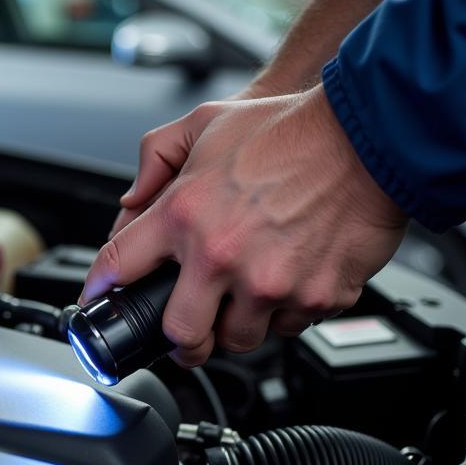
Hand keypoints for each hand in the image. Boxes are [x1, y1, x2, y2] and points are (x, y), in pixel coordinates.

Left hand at [83, 84, 407, 366]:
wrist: (370, 134)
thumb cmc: (289, 128)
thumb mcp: (204, 123)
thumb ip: (156, 158)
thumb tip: (130, 201)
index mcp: (183, 214)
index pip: (118, 265)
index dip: (98, 290)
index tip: (95, 302)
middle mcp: (220, 255)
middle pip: (180, 334)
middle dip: (180, 341)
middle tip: (185, 335)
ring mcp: (268, 283)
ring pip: (238, 339)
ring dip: (237, 325)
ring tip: (246, 297)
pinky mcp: (314, 296)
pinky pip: (290, 327)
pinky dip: (285, 313)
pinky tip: (288, 281)